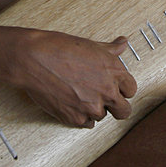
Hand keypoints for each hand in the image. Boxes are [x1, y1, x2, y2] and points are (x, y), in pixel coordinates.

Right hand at [11, 30, 136, 127]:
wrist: (34, 59)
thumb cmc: (60, 48)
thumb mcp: (90, 45)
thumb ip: (111, 49)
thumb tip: (123, 43)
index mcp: (114, 71)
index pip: (131, 90)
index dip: (122, 89)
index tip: (114, 87)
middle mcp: (107, 91)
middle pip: (124, 111)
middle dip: (116, 106)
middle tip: (103, 99)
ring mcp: (92, 107)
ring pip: (102, 116)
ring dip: (93, 109)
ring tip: (78, 94)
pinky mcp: (75, 118)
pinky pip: (86, 124)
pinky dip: (80, 116)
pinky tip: (71, 102)